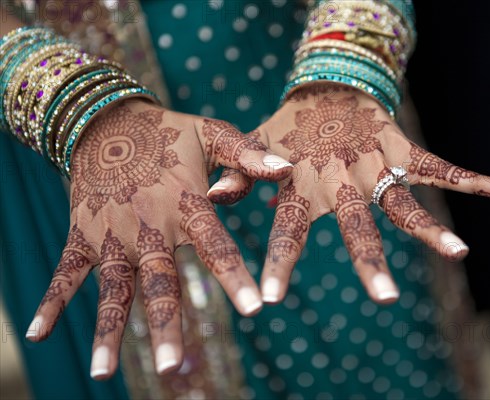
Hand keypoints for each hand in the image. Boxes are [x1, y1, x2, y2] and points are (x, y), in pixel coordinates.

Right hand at [26, 99, 292, 378]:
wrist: (107, 122)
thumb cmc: (169, 134)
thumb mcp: (212, 134)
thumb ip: (248, 155)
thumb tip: (288, 169)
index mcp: (185, 205)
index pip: (215, 247)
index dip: (234, 277)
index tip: (254, 308)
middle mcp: (149, 227)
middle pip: (160, 282)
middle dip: (166, 325)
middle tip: (173, 367)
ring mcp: (112, 235)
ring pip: (112, 289)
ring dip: (108, 330)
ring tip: (103, 373)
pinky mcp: (82, 236)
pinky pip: (64, 273)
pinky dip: (51, 301)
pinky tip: (37, 334)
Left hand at [208, 84, 489, 304]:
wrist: (329, 84)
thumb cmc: (290, 126)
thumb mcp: (260, 144)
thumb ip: (240, 172)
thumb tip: (212, 196)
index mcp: (304, 181)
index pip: (288, 227)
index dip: (280, 260)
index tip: (269, 299)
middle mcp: (343, 178)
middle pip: (356, 224)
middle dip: (368, 260)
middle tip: (384, 299)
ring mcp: (377, 165)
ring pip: (404, 202)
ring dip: (432, 229)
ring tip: (460, 255)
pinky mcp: (404, 151)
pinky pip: (443, 167)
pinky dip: (476, 180)